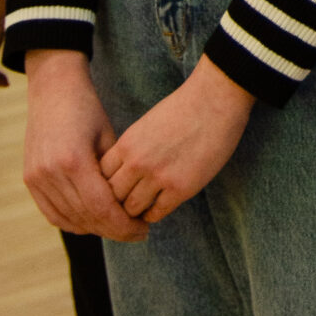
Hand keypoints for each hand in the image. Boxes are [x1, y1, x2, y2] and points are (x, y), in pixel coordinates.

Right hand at [23, 50, 146, 240]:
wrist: (53, 89)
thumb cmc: (88, 109)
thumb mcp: (110, 138)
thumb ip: (115, 175)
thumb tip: (132, 208)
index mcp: (73, 161)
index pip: (102, 209)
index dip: (124, 225)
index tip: (143, 231)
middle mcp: (50, 173)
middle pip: (86, 218)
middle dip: (114, 230)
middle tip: (136, 233)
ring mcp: (36, 178)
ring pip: (69, 220)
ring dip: (95, 228)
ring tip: (118, 228)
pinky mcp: (29, 180)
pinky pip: (53, 214)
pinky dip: (74, 222)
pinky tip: (94, 221)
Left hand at [100, 56, 253, 225]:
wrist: (215, 101)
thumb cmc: (184, 109)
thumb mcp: (146, 126)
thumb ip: (132, 149)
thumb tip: (123, 173)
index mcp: (127, 144)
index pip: (100, 178)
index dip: (105, 186)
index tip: (114, 190)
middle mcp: (137, 162)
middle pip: (112, 197)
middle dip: (116, 203)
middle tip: (124, 206)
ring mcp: (158, 176)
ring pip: (131, 209)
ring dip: (135, 211)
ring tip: (141, 209)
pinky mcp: (180, 188)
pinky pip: (156, 213)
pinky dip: (154, 214)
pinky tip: (159, 206)